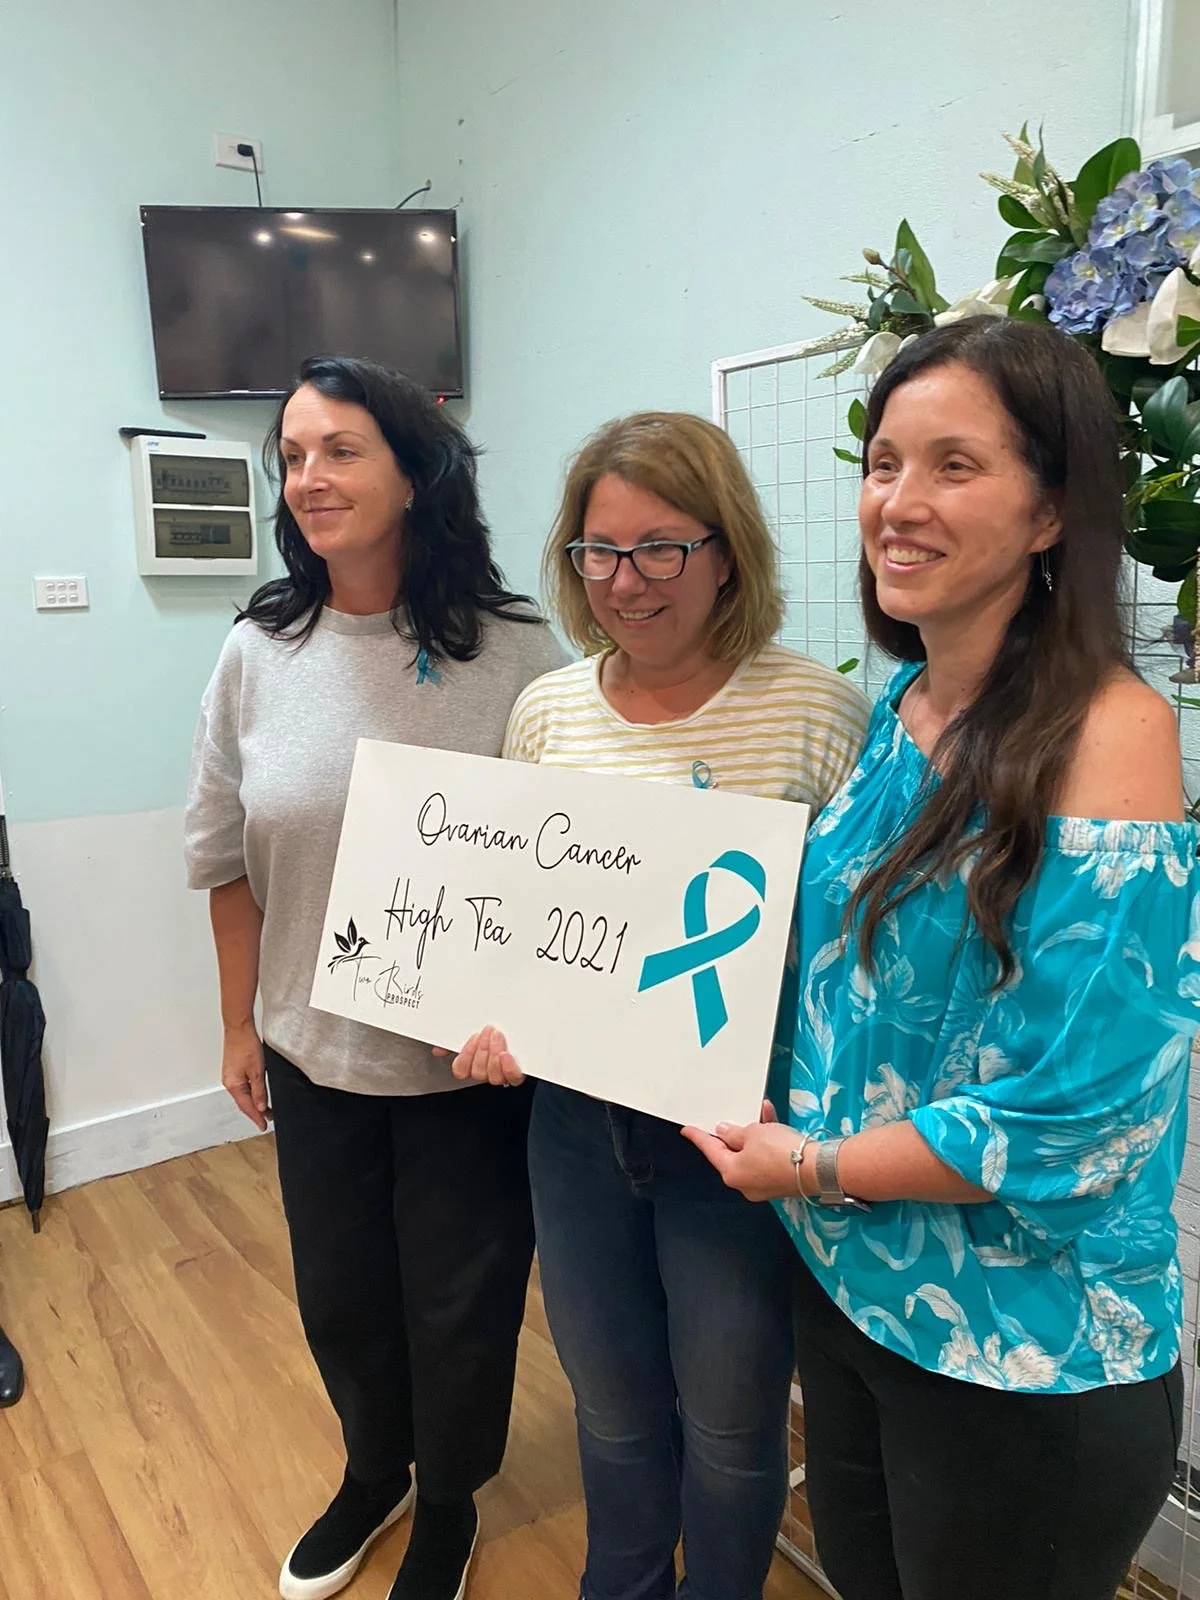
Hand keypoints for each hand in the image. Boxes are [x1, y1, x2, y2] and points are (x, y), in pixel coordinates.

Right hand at [221, 1022, 270, 1131]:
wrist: (239, 1028)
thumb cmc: (245, 1044)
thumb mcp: (257, 1070)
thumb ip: (259, 1091)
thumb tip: (261, 1107)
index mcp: (234, 1085)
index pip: (247, 1107)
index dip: (256, 1118)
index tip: (263, 1126)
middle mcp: (229, 1082)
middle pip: (243, 1103)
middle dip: (255, 1112)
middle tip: (267, 1120)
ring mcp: (230, 1076)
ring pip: (243, 1095)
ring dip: (253, 1103)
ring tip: (265, 1110)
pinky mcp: (233, 1071)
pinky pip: (242, 1088)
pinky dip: (250, 1094)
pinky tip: (257, 1095)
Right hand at [435, 1024, 525, 1086]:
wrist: (524, 1025)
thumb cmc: (497, 1029)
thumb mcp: (474, 1029)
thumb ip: (453, 1039)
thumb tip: (438, 1048)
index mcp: (473, 1062)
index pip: (460, 1070)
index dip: (465, 1057)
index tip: (473, 1038)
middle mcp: (487, 1071)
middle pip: (477, 1073)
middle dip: (482, 1050)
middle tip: (488, 1031)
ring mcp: (502, 1074)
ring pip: (492, 1077)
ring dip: (494, 1055)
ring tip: (498, 1036)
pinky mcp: (518, 1074)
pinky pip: (512, 1078)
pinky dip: (508, 1067)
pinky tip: (506, 1054)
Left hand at [681, 1100, 801, 1201]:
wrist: (817, 1168)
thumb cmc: (782, 1151)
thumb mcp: (754, 1133)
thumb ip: (735, 1132)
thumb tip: (723, 1132)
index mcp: (732, 1172)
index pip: (710, 1150)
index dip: (698, 1137)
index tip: (687, 1130)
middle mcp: (744, 1183)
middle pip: (731, 1153)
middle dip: (733, 1133)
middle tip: (727, 1118)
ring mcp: (763, 1184)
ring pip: (751, 1153)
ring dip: (755, 1133)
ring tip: (759, 1112)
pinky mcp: (779, 1180)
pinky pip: (767, 1157)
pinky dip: (768, 1141)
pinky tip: (772, 1121)